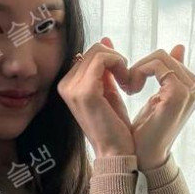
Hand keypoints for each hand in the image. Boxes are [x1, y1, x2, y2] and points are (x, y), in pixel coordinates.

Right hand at [57, 40, 135, 157]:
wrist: (116, 153)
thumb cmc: (114, 127)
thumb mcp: (108, 91)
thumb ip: (105, 68)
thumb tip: (106, 40)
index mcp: (68, 85)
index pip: (90, 54)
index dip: (111, 60)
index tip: (123, 77)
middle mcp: (65, 85)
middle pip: (94, 50)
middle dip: (116, 59)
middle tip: (128, 80)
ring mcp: (72, 88)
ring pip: (99, 52)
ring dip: (120, 62)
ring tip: (129, 83)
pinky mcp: (85, 92)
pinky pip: (103, 59)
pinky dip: (120, 65)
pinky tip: (128, 84)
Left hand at [99, 38, 194, 168]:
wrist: (142, 156)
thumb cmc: (145, 130)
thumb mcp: (156, 95)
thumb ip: (168, 72)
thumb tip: (179, 46)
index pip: (167, 58)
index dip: (144, 67)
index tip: (130, 83)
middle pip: (163, 55)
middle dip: (140, 68)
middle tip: (127, 87)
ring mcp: (191, 89)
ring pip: (159, 57)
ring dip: (137, 70)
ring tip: (129, 89)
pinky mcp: (179, 92)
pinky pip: (156, 65)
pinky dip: (138, 73)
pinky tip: (131, 90)